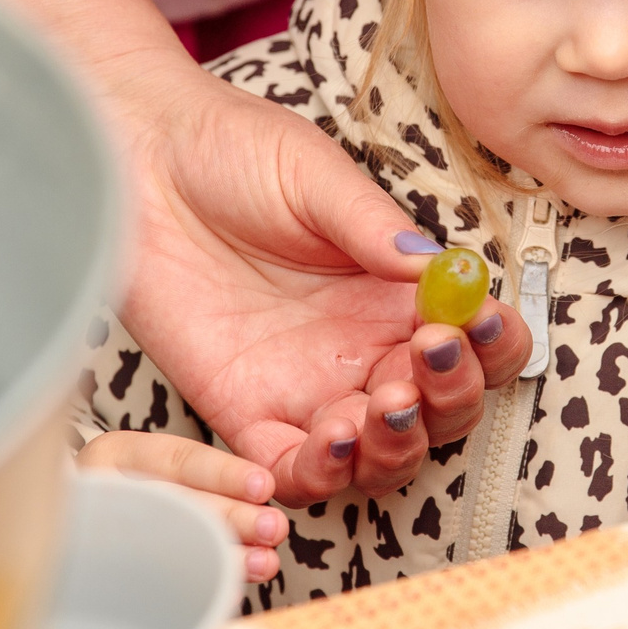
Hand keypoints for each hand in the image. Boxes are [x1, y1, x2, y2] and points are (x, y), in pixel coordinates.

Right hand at [78, 430, 285, 583]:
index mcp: (116, 453)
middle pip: (173, 504)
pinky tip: (228, 588)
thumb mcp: (152, 466)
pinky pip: (153, 583)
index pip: (176, 459)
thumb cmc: (132, 490)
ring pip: (165, 546)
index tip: (264, 486)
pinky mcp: (101, 574)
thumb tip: (263, 491)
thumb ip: (197, 476)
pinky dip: (198, 584)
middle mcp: (101, 491)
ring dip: (223, 554)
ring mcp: (96, 534)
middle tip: (273, 528)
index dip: (224, 473)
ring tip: (266, 562)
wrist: (71, 524)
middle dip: (231, 517)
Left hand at [109, 54, 531, 506]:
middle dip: (447, 398)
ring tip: (372, 410)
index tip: (475, 324)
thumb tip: (436, 266)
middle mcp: (364, 348)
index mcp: (396, 291)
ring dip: (394, 447)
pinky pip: (292, 472)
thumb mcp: (311, 173)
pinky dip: (319, 476)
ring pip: (380, 455)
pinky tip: (325, 445)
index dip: (491, 345)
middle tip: (421, 364)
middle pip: (440, 409)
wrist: (137, 163)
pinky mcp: (245, 411)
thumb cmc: (229, 152)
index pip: (474, 341)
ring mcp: (308, 387)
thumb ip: (371, 224)